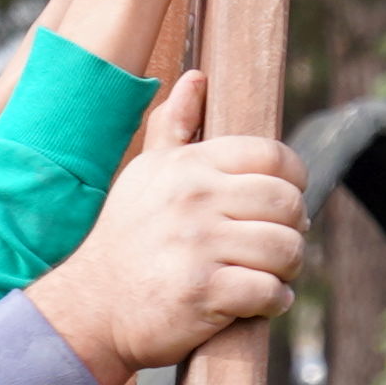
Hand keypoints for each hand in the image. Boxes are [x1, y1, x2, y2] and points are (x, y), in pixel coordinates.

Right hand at [28, 124, 303, 378]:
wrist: (91, 306)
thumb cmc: (127, 238)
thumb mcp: (145, 174)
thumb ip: (174, 128)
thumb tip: (196, 79)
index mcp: (188, 167)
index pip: (273, 157)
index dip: (293, 181)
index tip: (282, 205)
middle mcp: (194, 199)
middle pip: (288, 203)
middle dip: (294, 229)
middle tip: (277, 245)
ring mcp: (198, 246)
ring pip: (286, 249)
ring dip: (287, 269)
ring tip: (269, 274)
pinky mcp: (203, 292)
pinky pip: (270, 292)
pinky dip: (275, 302)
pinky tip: (257, 302)